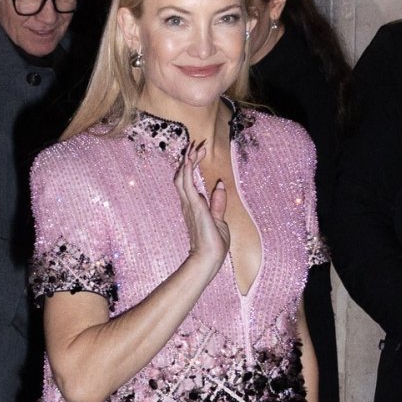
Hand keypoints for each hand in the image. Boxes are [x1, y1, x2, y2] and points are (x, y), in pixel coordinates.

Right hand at [174, 140, 228, 275]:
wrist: (209, 258)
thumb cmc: (214, 244)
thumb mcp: (219, 220)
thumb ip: (218, 202)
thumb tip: (218, 185)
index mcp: (193, 206)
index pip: (189, 180)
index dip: (192, 164)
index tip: (201, 151)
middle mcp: (188, 203)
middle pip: (182, 175)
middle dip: (188, 158)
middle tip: (196, 144)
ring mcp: (189, 204)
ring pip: (182, 176)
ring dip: (188, 160)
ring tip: (193, 146)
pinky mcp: (194, 206)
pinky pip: (187, 183)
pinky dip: (187, 169)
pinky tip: (189, 158)